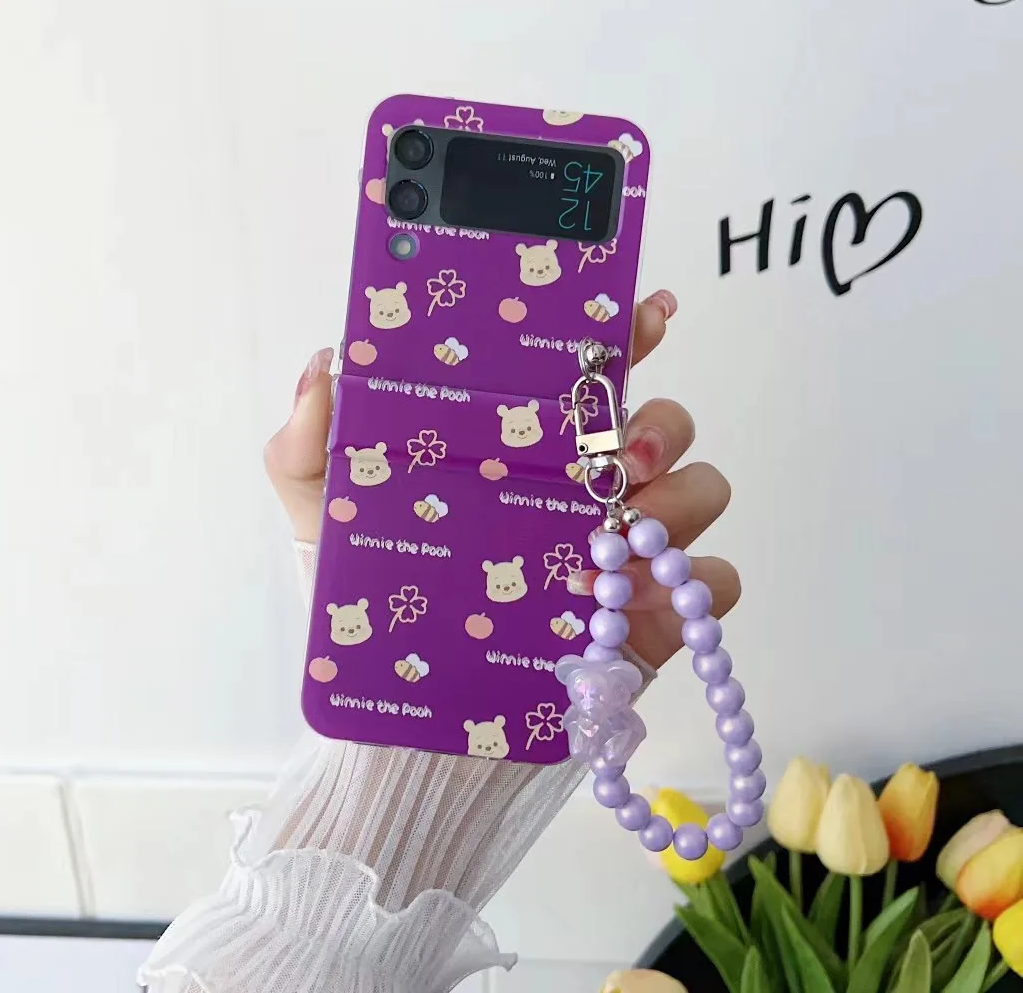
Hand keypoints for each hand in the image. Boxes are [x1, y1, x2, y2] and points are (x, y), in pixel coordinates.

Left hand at [264, 289, 739, 671]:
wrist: (413, 711)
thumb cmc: (376, 600)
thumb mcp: (326, 514)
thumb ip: (311, 442)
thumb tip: (326, 363)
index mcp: (531, 446)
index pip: (595, 372)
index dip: (629, 331)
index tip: (646, 313)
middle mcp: (591, 485)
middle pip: (666, 421)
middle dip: (660, 426)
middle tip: (621, 456)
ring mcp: (629, 547)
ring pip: (702, 487)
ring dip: (676, 504)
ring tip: (610, 543)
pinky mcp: (655, 615)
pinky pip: (715, 582)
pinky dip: (693, 584)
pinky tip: (628, 599)